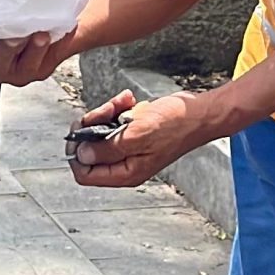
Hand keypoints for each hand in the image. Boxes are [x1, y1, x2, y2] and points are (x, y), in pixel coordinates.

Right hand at [0, 23, 85, 85]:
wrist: (45, 25)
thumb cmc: (12, 14)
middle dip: (7, 48)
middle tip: (14, 37)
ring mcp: (22, 70)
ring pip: (27, 65)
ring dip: (34, 48)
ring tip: (42, 34)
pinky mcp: (44, 69)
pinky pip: (53, 57)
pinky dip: (60, 43)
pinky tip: (65, 29)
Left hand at [67, 89, 213, 189]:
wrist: (197, 113)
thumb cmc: (174, 125)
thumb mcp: (136, 135)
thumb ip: (106, 148)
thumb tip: (81, 155)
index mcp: (126, 173)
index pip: (85, 174)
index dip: (77, 152)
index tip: (81, 129)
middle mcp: (125, 164)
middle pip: (90, 150)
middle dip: (93, 125)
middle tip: (106, 110)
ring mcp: (129, 148)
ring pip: (100, 132)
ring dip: (107, 112)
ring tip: (123, 102)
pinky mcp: (133, 134)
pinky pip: (113, 122)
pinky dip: (117, 108)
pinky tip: (129, 100)